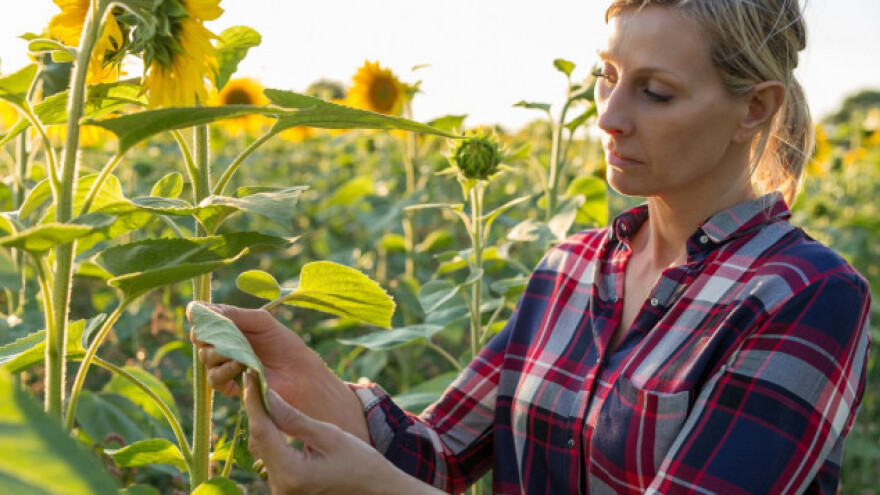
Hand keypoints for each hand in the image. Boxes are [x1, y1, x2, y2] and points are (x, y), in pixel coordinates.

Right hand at [188, 302, 313, 400]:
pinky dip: (225, 370)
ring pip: (205, 357)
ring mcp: (223, 365)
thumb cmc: (283, 343)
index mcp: (228, 325)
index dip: (198, 315)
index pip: (203, 318)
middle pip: (199, 337)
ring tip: (239, 351)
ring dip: (219, 352)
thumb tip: (204, 308)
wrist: (299, 370)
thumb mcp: (261, 321)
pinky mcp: (228, 385)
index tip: (198, 313)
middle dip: (208, 333)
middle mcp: (221, 344)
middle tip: (222, 332)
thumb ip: (234, 314)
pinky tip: (240, 365)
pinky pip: (214, 378)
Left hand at [244, 371, 443, 494]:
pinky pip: (271, 457)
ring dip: (262, 422)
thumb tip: (268, 396)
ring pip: (262, 448)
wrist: (375, 490)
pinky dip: (270, 436)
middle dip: (255, 409)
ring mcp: (281, 490)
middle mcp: (280, 486)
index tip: (249, 375)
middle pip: (258, 440)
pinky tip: (273, 418)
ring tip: (261, 394)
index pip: (263, 430)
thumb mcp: (330, 435)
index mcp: (292, 472)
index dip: (253, 400)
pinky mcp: (285, 488)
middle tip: (253, 379)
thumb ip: (295, 418)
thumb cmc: (360, 462)